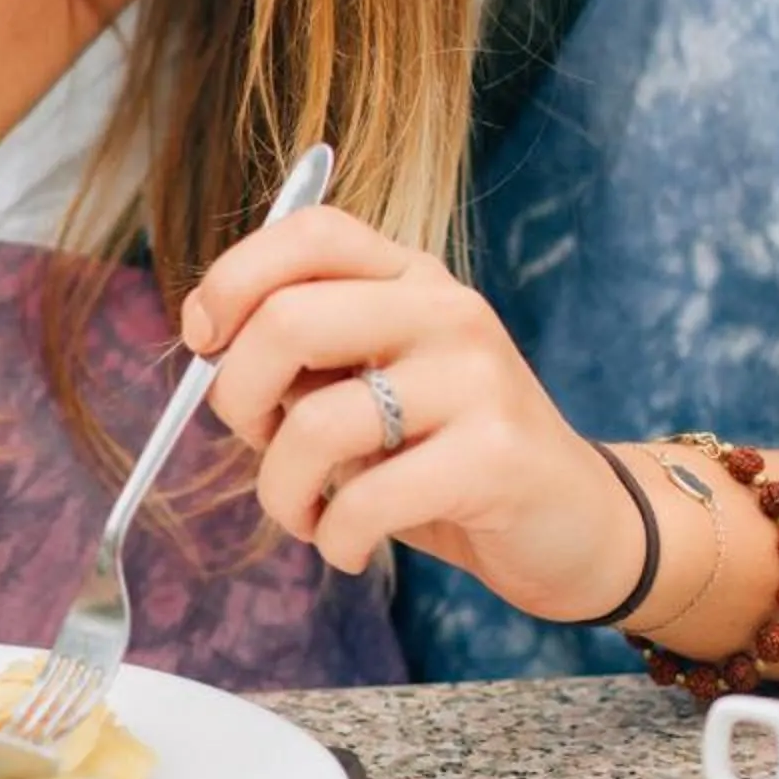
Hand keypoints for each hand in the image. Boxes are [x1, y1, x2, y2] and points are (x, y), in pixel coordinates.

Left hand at [180, 209, 642, 623]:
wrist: (574, 523)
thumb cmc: (446, 456)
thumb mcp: (375, 385)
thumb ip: (306, 358)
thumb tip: (209, 356)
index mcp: (410, 277)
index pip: (309, 232)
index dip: (233, 279)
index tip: (203, 341)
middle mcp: (446, 311)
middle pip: (288, 319)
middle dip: (238, 397)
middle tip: (259, 442)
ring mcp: (477, 378)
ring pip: (316, 422)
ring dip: (281, 492)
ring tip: (306, 516)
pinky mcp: (495, 457)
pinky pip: (367, 499)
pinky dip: (335, 537)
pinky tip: (350, 547)